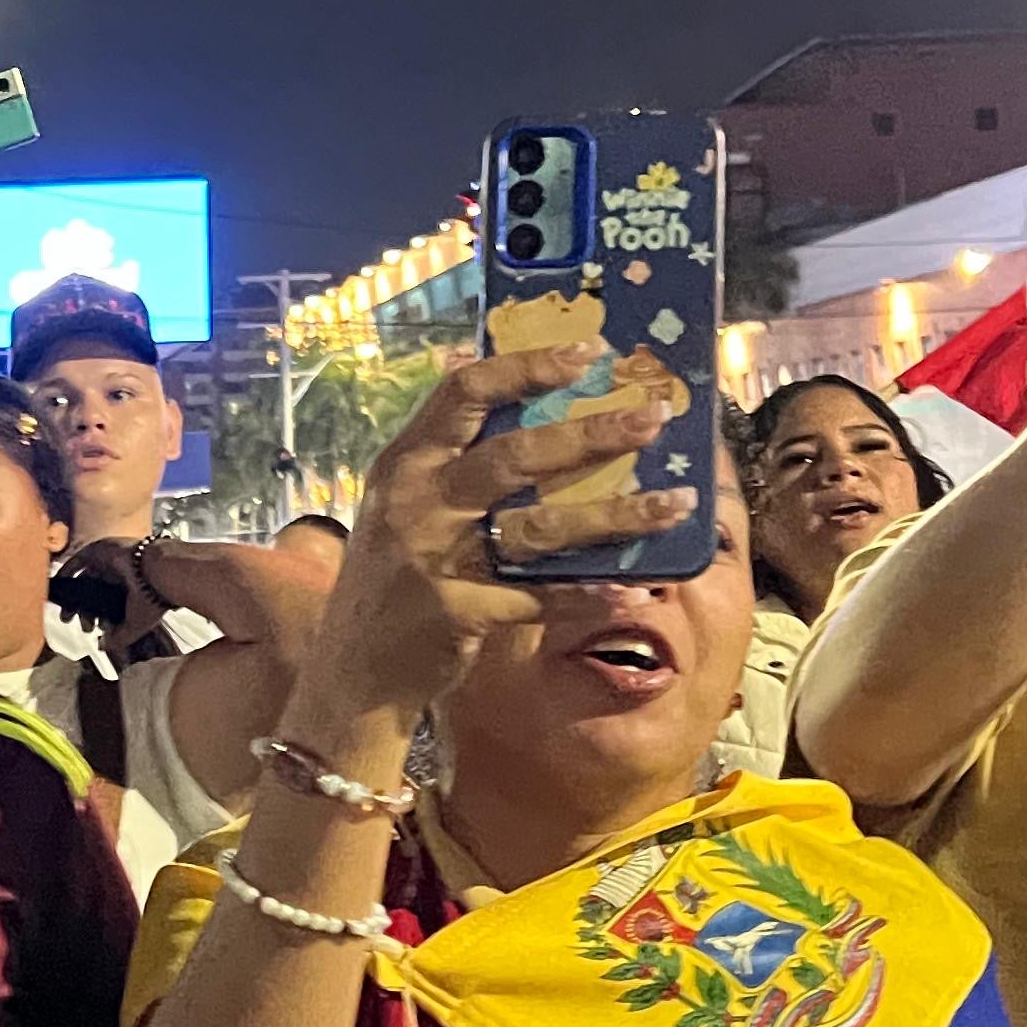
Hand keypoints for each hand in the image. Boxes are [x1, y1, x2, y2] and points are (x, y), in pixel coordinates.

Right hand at [300, 341, 684, 714]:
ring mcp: (437, 560)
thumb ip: (436, 440)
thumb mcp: (393, 497)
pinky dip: (589, 594)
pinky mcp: (459, 615)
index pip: (466, 392)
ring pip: (541, 528)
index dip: (528, 366)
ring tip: (674, 506)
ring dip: (614, 516)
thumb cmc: (386, 577)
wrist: (353, 672)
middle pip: (515, 455)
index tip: (589, 354)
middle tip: (653, 418)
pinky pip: (540, 599)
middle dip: (591, 435)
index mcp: (406, 463)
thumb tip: (462, 358)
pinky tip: (632, 589)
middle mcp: (419, 503)